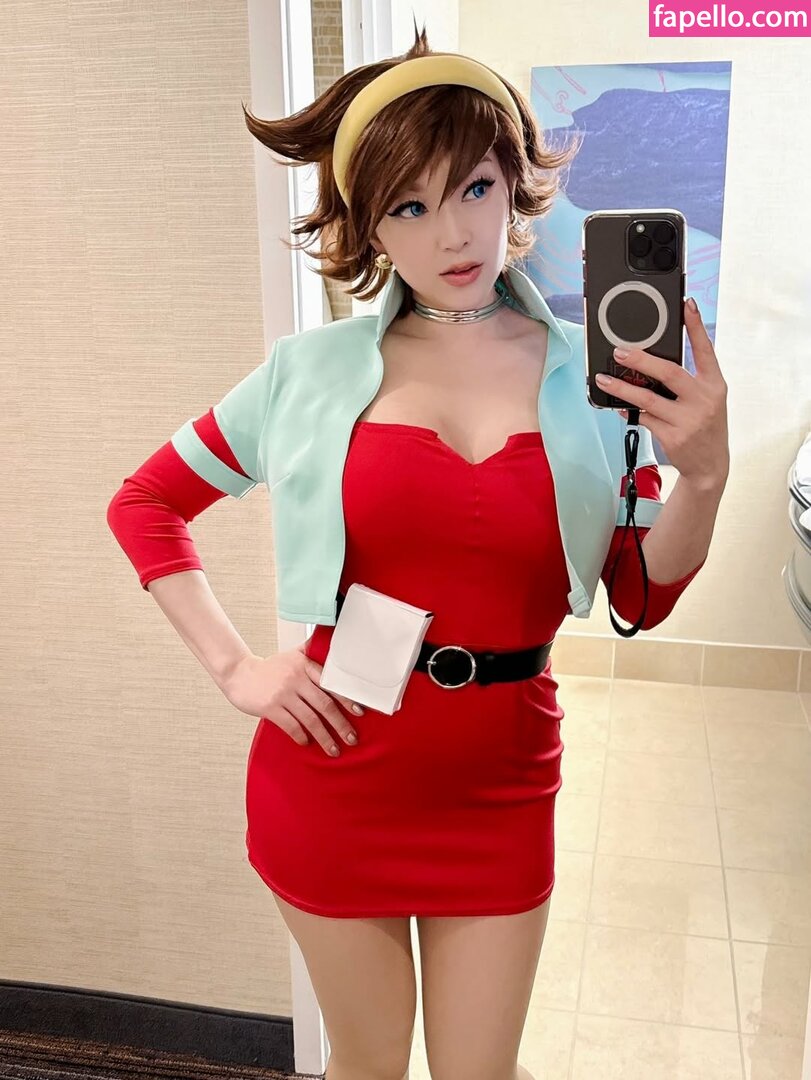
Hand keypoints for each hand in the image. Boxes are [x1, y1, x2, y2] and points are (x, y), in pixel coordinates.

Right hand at [222, 649, 362, 756]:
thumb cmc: (270, 668)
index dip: (347, 699)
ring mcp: (283, 694)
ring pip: (310, 719)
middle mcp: (296, 678)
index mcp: (304, 665)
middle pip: (324, 704)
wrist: (239, 674)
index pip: (331, 683)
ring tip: (334, 749)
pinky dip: (301, 736)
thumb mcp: (292, 655)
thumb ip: (310, 650)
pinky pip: (291, 726)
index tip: (359, 712)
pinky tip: (307, 743)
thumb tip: (332, 638)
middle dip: (340, 724)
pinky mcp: (270, 707)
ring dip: (324, 737)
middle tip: (352, 739)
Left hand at [596, 298, 729, 490]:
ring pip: (648, 399)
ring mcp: (688, 420)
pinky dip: (628, 410)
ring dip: (622, 388)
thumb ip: (688, 382)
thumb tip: (650, 365)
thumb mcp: (707, 401)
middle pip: (669, 373)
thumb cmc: (705, 427)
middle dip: (641, 360)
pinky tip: (618, 405)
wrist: (710, 466)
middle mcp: (704, 400)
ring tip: (604, 379)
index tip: (686, 304)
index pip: (706, 350)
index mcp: (715, 385)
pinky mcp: (672, 437)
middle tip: (620, 351)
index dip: (696, 326)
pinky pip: (643, 418)